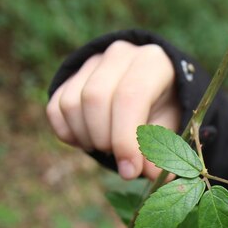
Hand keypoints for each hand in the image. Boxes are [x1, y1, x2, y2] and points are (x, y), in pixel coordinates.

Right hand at [46, 41, 180, 179]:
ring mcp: (92, 61)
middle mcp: (119, 53)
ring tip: (108, 147)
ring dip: (87, 138)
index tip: (130, 171)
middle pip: (95, 98)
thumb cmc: (164, 110)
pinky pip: (56, 108)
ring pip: (72, 103)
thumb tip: (152, 174)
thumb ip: (162, 148)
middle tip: (120, 158)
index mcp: (153, 61)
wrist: (149, 91)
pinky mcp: (70, 75)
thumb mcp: (171, 127)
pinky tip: (89, 140)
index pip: (130, 96)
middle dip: (105, 139)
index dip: (126, 139)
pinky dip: (68, 134)